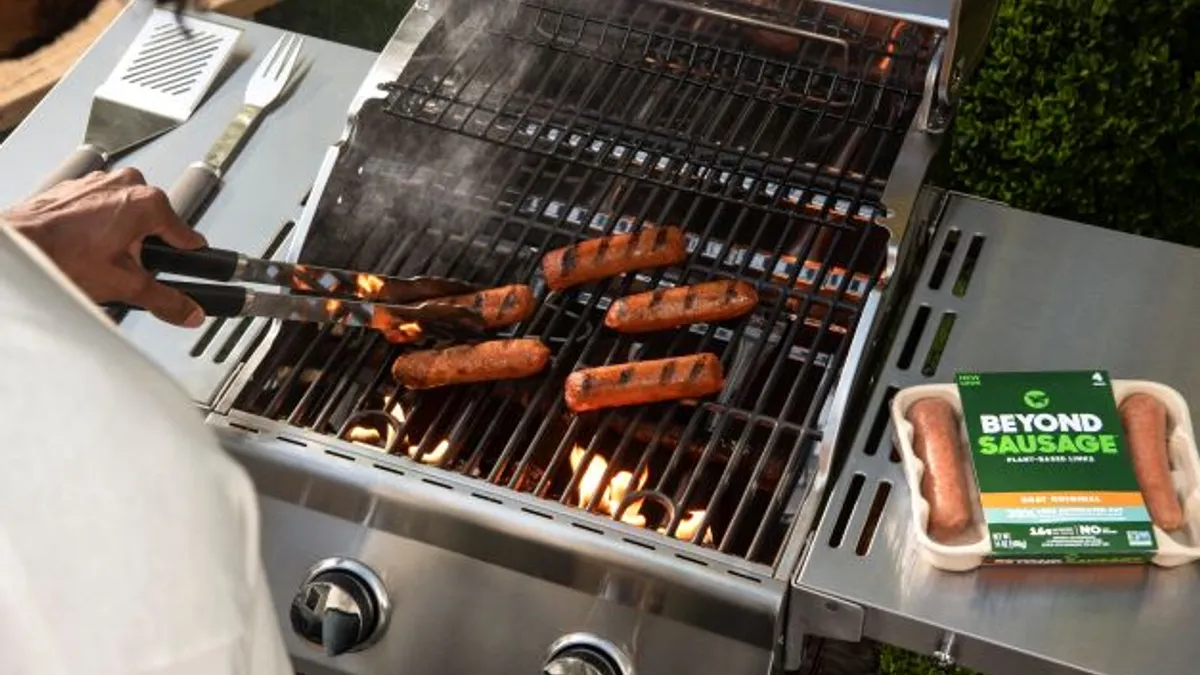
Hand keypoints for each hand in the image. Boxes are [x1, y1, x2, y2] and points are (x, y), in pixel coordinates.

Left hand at [2, 168, 207, 326]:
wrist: (18, 246)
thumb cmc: (60, 255)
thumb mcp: (124, 286)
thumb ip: (166, 300)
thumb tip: (190, 311)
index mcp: (148, 203)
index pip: (186, 235)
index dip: (187, 259)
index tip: (188, 270)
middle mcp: (128, 184)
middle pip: (155, 224)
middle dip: (146, 249)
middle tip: (128, 271)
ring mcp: (102, 181)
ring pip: (128, 214)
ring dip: (122, 236)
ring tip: (102, 259)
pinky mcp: (79, 186)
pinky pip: (103, 206)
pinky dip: (99, 225)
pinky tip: (85, 247)